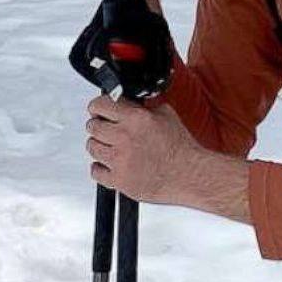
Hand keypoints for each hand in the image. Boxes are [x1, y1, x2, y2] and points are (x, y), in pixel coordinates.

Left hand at [84, 94, 199, 202]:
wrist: (189, 174)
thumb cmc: (181, 149)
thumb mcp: (166, 115)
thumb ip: (144, 107)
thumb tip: (130, 101)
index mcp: (135, 119)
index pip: (100, 105)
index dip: (97, 106)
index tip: (98, 109)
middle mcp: (124, 137)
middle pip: (92, 127)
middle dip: (98, 126)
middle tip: (106, 129)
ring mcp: (119, 160)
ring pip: (92, 147)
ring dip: (99, 145)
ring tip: (111, 147)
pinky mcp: (119, 180)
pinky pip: (96, 171)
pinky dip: (100, 167)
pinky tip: (110, 164)